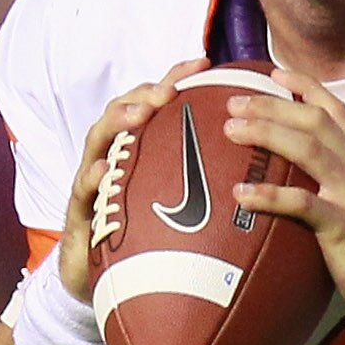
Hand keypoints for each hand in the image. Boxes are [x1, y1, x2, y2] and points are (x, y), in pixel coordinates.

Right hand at [60, 60, 210, 302]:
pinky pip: (83, 191)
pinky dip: (92, 177)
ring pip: (99, 140)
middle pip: (124, 111)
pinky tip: (104, 170)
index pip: (157, 105)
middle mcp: (114, 158)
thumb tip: (266, 173)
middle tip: (167, 93)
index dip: (177, 79)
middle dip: (144, 95)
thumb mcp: (184, 210)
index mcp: (141, 150)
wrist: (101, 280)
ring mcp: (93, 181)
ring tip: (137, 116)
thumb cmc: (146, 242)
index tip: (204, 63)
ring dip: (117, 123)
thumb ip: (211, 185)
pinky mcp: (79, 211)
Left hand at [223, 69, 344, 328]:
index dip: (304, 87)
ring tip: (231, 132)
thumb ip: (343, 182)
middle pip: (313, 121)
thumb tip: (306, 177)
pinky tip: (241, 194)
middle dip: (271, 105)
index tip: (274, 73)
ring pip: (307, 149)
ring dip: (266, 134)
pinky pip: (302, 204)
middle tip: (234, 103)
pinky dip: (269, 196)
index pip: (335, 110)